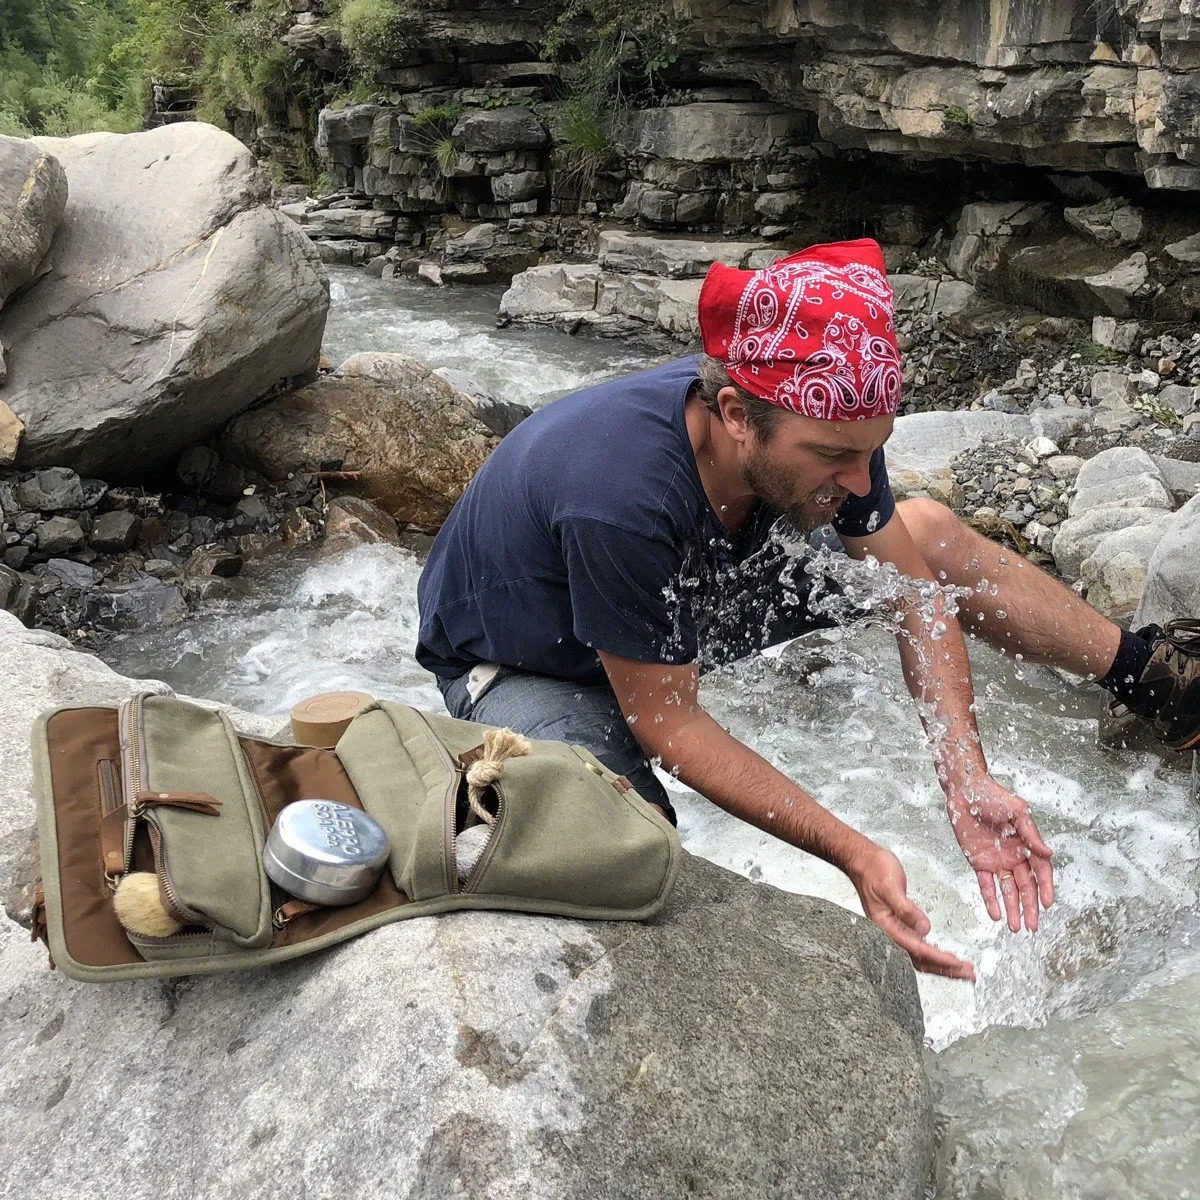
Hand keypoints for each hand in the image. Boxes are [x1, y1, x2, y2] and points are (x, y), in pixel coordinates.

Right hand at [849, 843, 975, 980]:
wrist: (863, 861)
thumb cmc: (874, 870)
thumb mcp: (890, 887)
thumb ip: (906, 909)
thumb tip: (925, 929)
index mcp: (885, 927)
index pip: (916, 949)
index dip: (938, 958)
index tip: (956, 963)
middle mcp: (889, 933)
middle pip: (919, 960)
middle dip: (944, 969)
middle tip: (968, 974)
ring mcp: (894, 930)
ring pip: (920, 956)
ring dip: (941, 965)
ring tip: (961, 970)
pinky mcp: (899, 924)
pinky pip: (918, 946)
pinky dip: (933, 954)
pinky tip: (943, 956)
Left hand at [945, 775, 1054, 932]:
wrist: (965, 791)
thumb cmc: (994, 796)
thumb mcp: (1018, 812)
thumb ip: (1032, 834)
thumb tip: (1049, 854)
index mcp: (1027, 845)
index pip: (1041, 872)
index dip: (1045, 888)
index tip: (1048, 904)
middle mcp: (1014, 856)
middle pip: (1025, 887)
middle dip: (1029, 907)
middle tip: (1032, 926)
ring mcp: (997, 861)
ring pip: (1007, 890)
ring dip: (1012, 909)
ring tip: (1015, 928)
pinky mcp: (978, 862)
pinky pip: (986, 885)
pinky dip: (991, 900)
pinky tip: (996, 915)